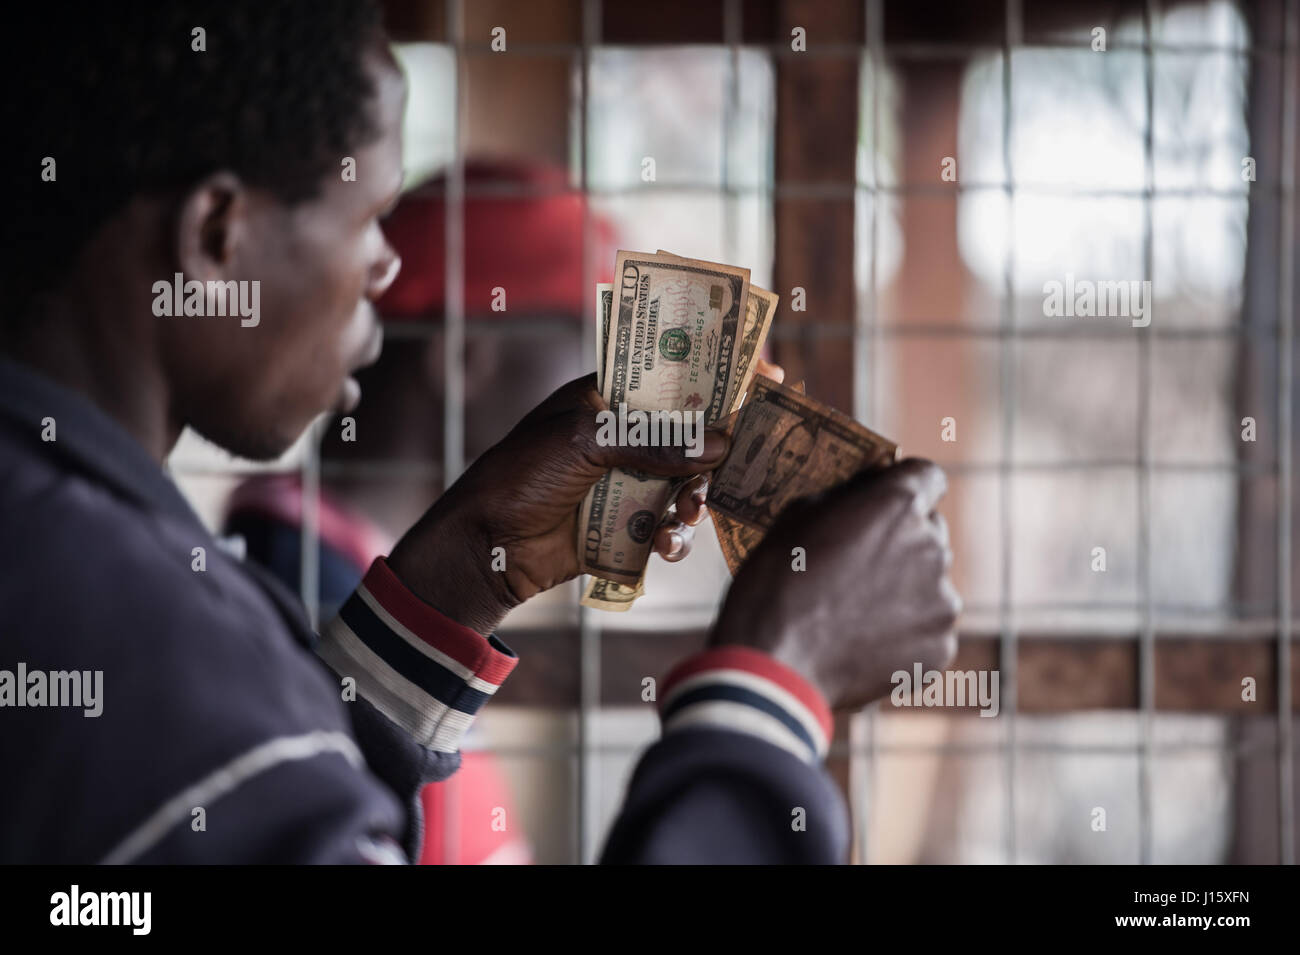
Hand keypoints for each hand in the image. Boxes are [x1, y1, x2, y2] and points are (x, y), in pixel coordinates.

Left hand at [387, 373, 729, 634]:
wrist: (484, 546)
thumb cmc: (521, 475)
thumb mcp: (584, 443)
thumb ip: (653, 441)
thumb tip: (722, 443)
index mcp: (608, 398)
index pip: (673, 375)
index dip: (719, 372)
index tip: (769, 373)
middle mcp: (624, 438)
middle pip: (694, 432)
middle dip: (721, 446)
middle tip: (747, 454)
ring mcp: (628, 482)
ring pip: (689, 483)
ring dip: (697, 497)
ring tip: (688, 510)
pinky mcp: (628, 526)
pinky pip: (670, 527)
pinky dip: (675, 536)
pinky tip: (666, 543)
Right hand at [709, 458, 960, 710]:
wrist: (773, 666)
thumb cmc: (775, 584)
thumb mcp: (796, 517)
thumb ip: (845, 497)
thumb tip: (866, 489)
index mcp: (897, 506)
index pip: (928, 476)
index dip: (906, 485)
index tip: (886, 500)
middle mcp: (931, 547)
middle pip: (929, 531)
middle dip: (901, 539)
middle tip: (859, 564)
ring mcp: (941, 602)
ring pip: (930, 582)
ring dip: (904, 588)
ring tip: (856, 612)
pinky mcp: (940, 648)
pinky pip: (927, 629)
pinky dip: (904, 633)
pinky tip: (863, 642)